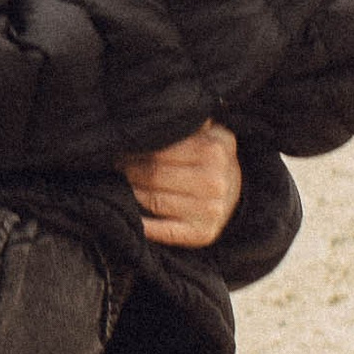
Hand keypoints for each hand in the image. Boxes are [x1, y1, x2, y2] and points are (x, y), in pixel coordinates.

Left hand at [122, 120, 241, 248]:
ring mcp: (209, 211)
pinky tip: (132, 214)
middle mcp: (214, 182)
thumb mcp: (210, 133)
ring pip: (154, 202)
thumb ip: (187, 124)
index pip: (160, 152)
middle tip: (116, 167)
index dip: (135, 152)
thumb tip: (152, 120)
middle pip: (154, 176)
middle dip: (129, 171)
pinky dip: (144, 225)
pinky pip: (164, 231)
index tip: (121, 150)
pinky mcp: (202, 234)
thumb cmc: (214, 159)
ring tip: (122, 184)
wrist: (237, 193)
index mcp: (214, 151)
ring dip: (132, 193)